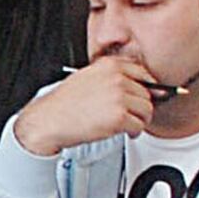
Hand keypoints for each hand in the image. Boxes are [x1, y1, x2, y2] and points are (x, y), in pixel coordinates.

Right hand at [12, 54, 160, 156]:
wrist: (48, 120)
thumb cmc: (64, 103)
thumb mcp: (88, 78)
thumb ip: (116, 78)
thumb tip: (150, 87)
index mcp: (109, 65)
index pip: (143, 73)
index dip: (143, 88)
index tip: (139, 97)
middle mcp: (116, 78)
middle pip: (146, 94)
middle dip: (139, 107)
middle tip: (128, 115)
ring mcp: (118, 97)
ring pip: (146, 110)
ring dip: (139, 120)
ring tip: (125, 124)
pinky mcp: (118, 117)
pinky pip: (139, 126)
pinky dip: (133, 132)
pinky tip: (123, 131)